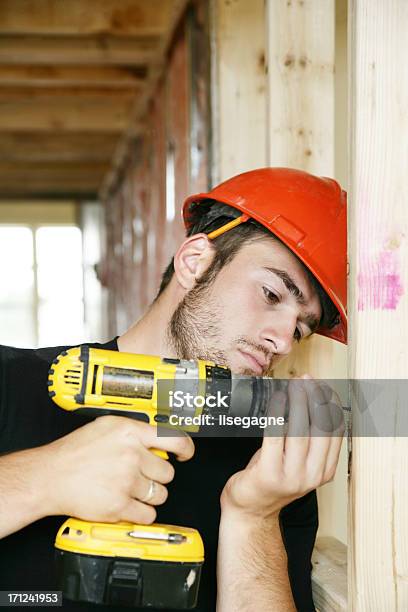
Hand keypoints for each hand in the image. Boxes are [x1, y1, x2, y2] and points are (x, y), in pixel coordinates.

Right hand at [38, 415, 193, 523]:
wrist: (50, 476)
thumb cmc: (74, 452)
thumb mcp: (106, 427)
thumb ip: (134, 431)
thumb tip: (158, 439)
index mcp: (130, 432)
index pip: (173, 438)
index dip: (186, 449)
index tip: (185, 455)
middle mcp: (131, 455)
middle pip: (167, 472)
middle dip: (157, 475)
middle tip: (141, 475)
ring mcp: (126, 481)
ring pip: (160, 494)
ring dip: (150, 495)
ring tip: (131, 489)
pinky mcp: (119, 506)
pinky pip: (148, 514)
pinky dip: (141, 513)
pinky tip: (128, 504)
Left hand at [220, 376, 343, 518]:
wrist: (250, 511)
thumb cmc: (272, 479)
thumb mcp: (297, 460)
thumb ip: (308, 438)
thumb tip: (311, 399)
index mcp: (325, 471)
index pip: (335, 432)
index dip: (331, 405)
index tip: (324, 387)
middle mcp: (312, 475)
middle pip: (320, 429)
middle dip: (315, 399)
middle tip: (308, 381)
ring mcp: (291, 477)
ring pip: (300, 432)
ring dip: (298, 403)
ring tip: (294, 386)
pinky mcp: (269, 474)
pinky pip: (275, 437)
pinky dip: (277, 414)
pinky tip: (277, 400)